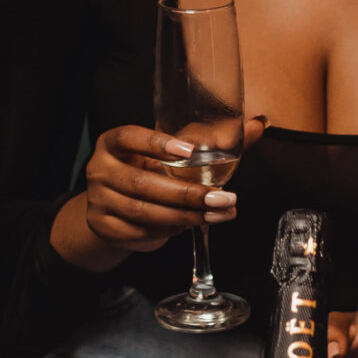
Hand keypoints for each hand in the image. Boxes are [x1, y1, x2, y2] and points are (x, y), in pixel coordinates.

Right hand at [55, 118, 266, 270]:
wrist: (113, 207)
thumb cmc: (149, 170)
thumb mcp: (173, 153)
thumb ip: (213, 139)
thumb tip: (259, 124)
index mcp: (113, 143)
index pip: (129, 137)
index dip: (156, 144)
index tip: (189, 151)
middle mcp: (100, 169)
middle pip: (143, 183)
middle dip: (187, 194)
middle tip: (223, 198)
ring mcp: (98, 200)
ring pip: (144, 211)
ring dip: (185, 216)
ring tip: (217, 214)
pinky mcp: (103, 227)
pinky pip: (140, 233)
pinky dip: (168, 231)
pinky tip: (191, 226)